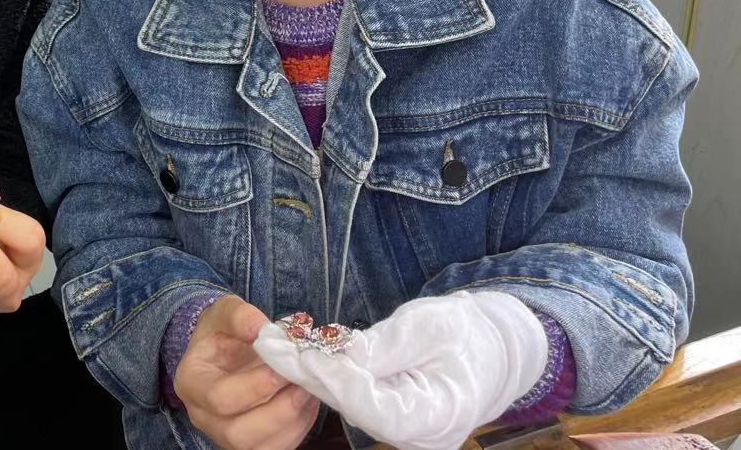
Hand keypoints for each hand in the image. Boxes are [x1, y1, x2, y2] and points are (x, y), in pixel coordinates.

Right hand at [174, 295, 319, 449]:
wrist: (225, 350)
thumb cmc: (222, 332)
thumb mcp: (224, 312)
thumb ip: (239, 315)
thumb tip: (261, 329)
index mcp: (191, 384)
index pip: (219, 398)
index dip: (256, 386)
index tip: (283, 365)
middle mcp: (204, 417)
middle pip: (238, 434)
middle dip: (279, 410)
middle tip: (303, 381)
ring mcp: (227, 436)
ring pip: (262, 447)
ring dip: (294, 420)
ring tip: (308, 389)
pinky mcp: (253, 444)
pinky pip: (279, 448)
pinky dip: (300, 427)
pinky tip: (307, 400)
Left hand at [253, 292, 548, 449]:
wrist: (492, 348)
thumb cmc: (466, 333)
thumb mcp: (428, 328)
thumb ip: (382, 347)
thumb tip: (335, 352)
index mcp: (437, 417)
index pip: (373, 406)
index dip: (334, 379)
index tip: (300, 352)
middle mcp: (417, 435)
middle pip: (354, 408)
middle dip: (310, 374)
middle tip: (269, 344)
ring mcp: (404, 431)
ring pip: (349, 404)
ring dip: (312, 373)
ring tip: (273, 344)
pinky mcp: (391, 417)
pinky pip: (356, 399)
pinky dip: (329, 375)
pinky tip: (299, 352)